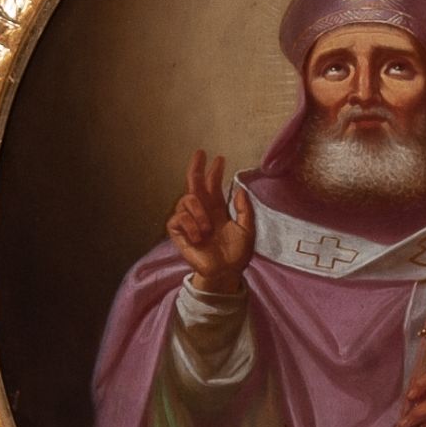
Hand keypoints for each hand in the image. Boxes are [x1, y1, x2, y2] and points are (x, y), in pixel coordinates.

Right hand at [169, 150, 253, 293]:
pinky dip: (190, 225)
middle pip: (194, 184)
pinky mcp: (178, 233)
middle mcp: (202, 212)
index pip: (213, 186)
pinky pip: (178, 218)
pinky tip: (199, 237)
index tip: (219, 158)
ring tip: (209, 229)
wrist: (226, 273)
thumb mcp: (248, 229)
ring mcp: (189, 222)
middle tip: (200, 153)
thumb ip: (244, 209)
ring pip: (187, 199)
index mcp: (217, 210)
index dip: (214, 172)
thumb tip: (240, 188)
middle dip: (196, 167)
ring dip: (199, 212)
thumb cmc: (237, 254)